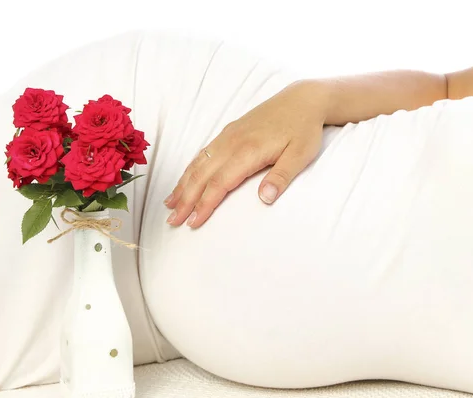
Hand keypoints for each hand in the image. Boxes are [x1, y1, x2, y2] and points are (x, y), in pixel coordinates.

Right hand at [163, 79, 330, 227]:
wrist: (302, 100)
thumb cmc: (303, 129)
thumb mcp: (300, 155)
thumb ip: (281, 177)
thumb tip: (265, 199)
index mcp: (248, 151)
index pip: (219, 183)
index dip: (204, 204)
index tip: (193, 222)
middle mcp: (232, 143)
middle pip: (202, 175)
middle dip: (185, 200)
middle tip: (172, 221)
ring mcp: (228, 136)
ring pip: (198, 163)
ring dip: (182, 185)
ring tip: (169, 204)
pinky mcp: (228, 132)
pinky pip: (203, 153)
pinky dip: (190, 169)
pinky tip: (184, 179)